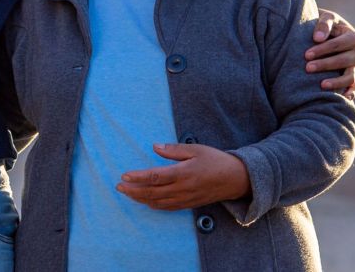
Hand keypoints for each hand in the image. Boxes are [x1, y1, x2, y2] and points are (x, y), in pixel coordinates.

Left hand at [116, 143, 250, 209]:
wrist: (236, 179)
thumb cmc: (215, 160)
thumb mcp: (196, 149)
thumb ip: (174, 150)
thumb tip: (155, 147)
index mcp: (183, 173)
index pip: (155, 177)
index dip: (138, 177)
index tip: (124, 175)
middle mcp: (182, 189)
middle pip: (152, 192)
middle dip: (133, 190)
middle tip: (118, 187)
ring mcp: (185, 199)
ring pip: (158, 202)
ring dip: (140, 199)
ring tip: (127, 193)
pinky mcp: (189, 204)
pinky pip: (168, 208)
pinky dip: (154, 205)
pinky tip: (146, 201)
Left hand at [306, 9, 354, 98]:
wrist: (324, 31)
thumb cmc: (324, 23)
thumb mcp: (326, 17)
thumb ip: (324, 24)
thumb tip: (318, 38)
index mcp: (354, 37)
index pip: (339, 45)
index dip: (323, 50)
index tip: (306, 55)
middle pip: (345, 61)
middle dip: (326, 65)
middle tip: (308, 68)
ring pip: (350, 77)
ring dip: (336, 82)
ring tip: (321, 85)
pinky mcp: (352, 77)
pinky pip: (354, 87)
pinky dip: (349, 93)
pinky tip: (339, 98)